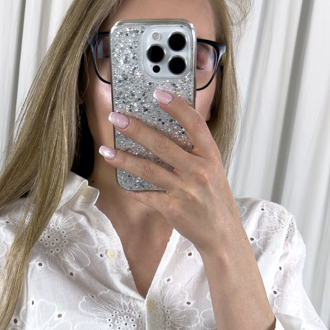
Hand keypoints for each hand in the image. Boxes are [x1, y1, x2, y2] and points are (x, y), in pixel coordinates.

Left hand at [100, 90, 246, 256]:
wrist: (223, 235)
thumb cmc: (215, 199)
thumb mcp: (213, 170)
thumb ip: (195, 151)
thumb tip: (167, 130)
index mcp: (210, 156)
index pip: (194, 123)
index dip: (176, 106)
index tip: (158, 93)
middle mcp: (199, 171)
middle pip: (163, 144)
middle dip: (136, 129)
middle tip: (116, 118)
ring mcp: (186, 190)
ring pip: (148, 170)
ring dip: (124, 159)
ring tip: (106, 150)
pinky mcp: (173, 209)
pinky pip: (147, 195)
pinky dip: (132, 189)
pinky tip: (120, 182)